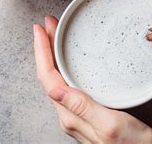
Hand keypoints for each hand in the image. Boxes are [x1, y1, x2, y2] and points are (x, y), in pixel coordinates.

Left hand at [34, 16, 151, 143]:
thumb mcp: (111, 125)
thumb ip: (83, 108)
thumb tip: (56, 89)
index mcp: (72, 116)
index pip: (48, 79)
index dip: (42, 52)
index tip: (40, 30)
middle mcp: (71, 116)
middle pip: (50, 76)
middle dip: (46, 48)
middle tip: (48, 25)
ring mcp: (80, 115)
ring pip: (59, 79)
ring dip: (55, 56)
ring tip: (55, 37)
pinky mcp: (90, 114)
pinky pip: (71, 85)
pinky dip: (67, 66)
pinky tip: (73, 61)